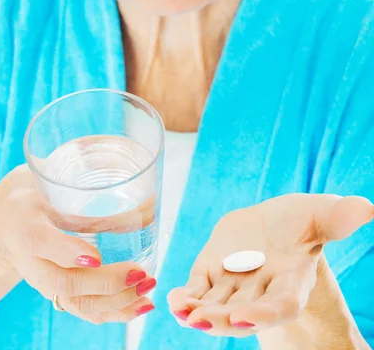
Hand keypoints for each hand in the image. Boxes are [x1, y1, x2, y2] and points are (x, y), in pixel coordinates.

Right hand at [0, 165, 156, 323]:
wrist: (2, 226)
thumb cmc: (28, 194)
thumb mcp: (40, 175)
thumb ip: (72, 161)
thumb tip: (112, 141)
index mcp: (25, 224)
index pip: (41, 242)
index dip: (68, 252)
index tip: (95, 257)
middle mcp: (33, 259)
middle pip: (63, 282)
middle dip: (105, 283)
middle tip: (140, 272)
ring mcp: (44, 279)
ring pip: (75, 303)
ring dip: (114, 303)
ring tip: (147, 292)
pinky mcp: (57, 290)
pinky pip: (82, 309)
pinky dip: (111, 312)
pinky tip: (139, 307)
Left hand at [167, 194, 373, 336]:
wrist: (272, 220)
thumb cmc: (301, 221)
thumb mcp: (318, 214)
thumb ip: (336, 218)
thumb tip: (365, 208)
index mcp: (290, 283)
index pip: (280, 305)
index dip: (263, 314)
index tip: (245, 317)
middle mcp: (261, 291)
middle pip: (242, 313)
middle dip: (223, 319)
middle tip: (202, 321)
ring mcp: (234, 284)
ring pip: (216, 306)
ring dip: (200, 313)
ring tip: (184, 314)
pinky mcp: (212, 271)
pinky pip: (197, 289)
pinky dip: (186, 297)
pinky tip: (174, 300)